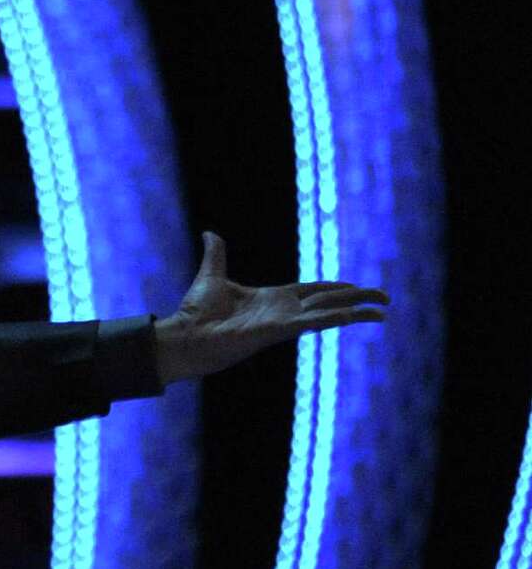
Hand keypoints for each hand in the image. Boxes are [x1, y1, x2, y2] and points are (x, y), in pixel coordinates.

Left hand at [153, 232, 389, 383]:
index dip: (335, 287)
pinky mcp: (278, 330)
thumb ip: (216, 254)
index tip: (356, 286)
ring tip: (383, 311)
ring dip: (357, 311)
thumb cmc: (195, 313)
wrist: (184, 334)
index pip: (313, 291)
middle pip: (329, 300)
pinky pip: (313, 322)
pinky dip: (336, 318)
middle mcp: (282, 311)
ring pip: (329, 312)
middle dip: (357, 298)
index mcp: (272, 298)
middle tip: (385, 299)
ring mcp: (283, 322)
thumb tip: (209, 233)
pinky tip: (357, 316)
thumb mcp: (211, 275)